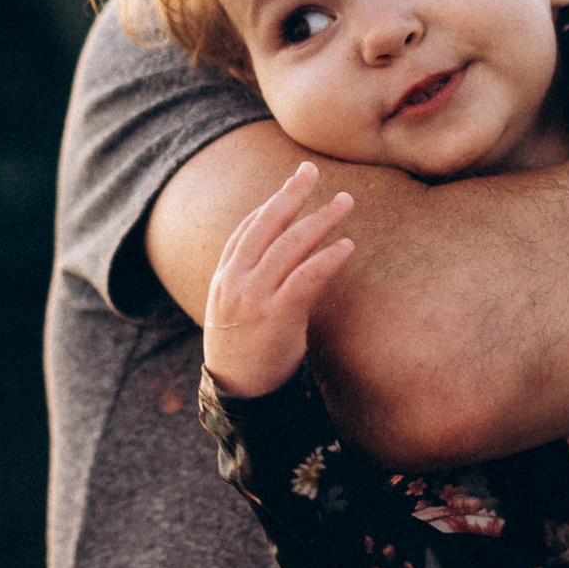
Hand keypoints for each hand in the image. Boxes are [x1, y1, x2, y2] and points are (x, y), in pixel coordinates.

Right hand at [202, 162, 353, 397]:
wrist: (240, 398)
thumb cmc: (244, 357)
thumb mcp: (234, 315)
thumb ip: (250, 286)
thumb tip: (278, 265)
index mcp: (222, 279)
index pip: (246, 229)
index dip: (269, 204)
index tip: (292, 184)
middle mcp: (234, 282)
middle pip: (265, 225)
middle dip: (290, 194)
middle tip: (312, 170)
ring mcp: (254, 297)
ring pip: (289, 245)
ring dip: (320, 219)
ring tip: (344, 202)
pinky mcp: (276, 316)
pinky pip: (306, 278)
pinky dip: (327, 258)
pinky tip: (346, 246)